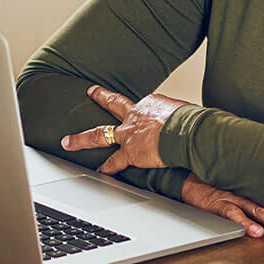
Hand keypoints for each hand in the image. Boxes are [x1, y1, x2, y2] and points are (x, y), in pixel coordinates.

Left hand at [59, 85, 186, 174]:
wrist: (186, 131)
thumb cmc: (192, 122)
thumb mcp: (187, 112)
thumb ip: (183, 118)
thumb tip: (195, 124)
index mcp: (152, 104)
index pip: (143, 107)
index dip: (144, 112)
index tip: (147, 115)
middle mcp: (136, 114)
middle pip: (114, 104)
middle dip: (101, 97)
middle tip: (91, 92)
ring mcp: (129, 133)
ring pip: (100, 133)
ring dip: (82, 139)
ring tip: (68, 141)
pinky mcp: (130, 151)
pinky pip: (114, 162)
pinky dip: (106, 167)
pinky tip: (98, 172)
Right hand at [179, 175, 263, 240]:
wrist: (188, 175)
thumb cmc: (217, 184)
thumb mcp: (240, 188)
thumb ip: (258, 197)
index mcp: (258, 192)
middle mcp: (250, 194)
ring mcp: (236, 198)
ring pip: (261, 211)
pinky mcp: (219, 203)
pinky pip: (233, 213)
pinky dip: (244, 223)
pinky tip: (254, 232)